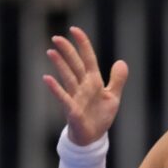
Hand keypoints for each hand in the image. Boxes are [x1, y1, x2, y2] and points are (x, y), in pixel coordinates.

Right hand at [43, 26, 127, 145]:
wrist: (93, 137)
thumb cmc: (100, 116)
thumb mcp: (113, 97)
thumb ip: (117, 80)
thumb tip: (121, 61)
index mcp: (94, 82)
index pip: (88, 59)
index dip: (83, 45)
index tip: (74, 30)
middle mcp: (83, 86)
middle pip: (75, 65)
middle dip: (67, 51)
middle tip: (56, 37)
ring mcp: (76, 97)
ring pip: (68, 77)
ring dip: (60, 65)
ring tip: (51, 51)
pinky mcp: (72, 109)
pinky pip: (63, 97)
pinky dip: (55, 88)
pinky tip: (46, 78)